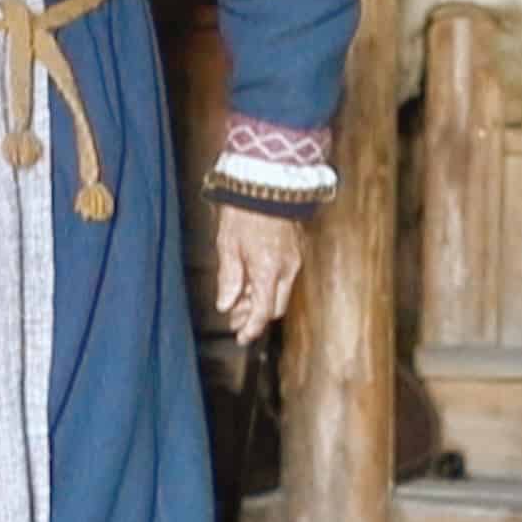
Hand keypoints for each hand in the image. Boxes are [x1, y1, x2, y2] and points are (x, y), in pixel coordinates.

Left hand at [210, 206, 304, 344]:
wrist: (267, 183)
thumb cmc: (243, 212)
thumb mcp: (228, 246)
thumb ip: (229, 279)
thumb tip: (226, 305)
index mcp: (268, 271)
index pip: (264, 312)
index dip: (251, 328)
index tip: (241, 338)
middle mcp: (287, 269)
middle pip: (275, 307)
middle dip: (256, 317)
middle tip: (234, 319)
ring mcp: (294, 260)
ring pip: (280, 293)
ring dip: (261, 301)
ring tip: (238, 301)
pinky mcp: (296, 251)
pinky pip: (284, 278)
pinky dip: (268, 286)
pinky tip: (251, 282)